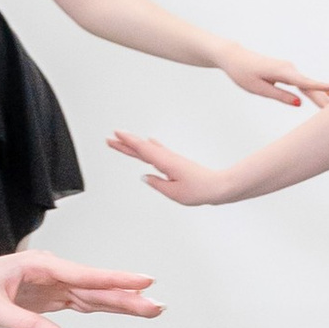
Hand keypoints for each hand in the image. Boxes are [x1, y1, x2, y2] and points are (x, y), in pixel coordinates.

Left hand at [0, 251, 164, 327]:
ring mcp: (51, 284)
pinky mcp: (47, 296)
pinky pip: (80, 303)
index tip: (146, 281)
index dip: (117, 280)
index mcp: (40, 266)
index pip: (86, 276)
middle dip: (129, 296)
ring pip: (93, 295)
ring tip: (151, 309)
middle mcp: (50, 271)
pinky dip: (102, 307)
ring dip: (121, 302)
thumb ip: (28, 326)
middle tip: (159, 306)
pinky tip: (122, 309)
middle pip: (96, 287)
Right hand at [108, 130, 234, 205]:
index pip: (142, 150)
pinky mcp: (176, 163)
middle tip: (110, 139)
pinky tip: (149, 143)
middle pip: (142, 148)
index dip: (127, 142)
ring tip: (122, 141)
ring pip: (149, 149)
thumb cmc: (200, 190)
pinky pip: (158, 152)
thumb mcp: (174, 192)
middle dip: (125, 143)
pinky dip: (150, 146)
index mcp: (166, 163)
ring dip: (135, 144)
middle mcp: (168, 158)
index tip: (115, 135)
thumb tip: (146, 178)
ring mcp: (172, 159)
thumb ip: (157, 184)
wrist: (218, 187)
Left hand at [219, 44, 328, 108]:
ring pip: (307, 85)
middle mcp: (288, 68)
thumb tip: (299, 103)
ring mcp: (288, 69)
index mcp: (282, 72)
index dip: (320, 87)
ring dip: (320, 96)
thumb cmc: (243, 73)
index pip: (304, 82)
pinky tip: (325, 95)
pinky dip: (313, 90)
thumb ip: (280, 96)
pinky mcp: (286, 71)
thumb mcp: (259, 89)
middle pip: (309, 86)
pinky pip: (302, 82)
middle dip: (323, 98)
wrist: (234, 56)